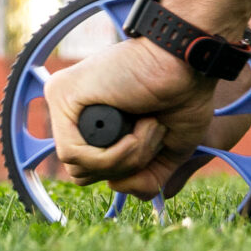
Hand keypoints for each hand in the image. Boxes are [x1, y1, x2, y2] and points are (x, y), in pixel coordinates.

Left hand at [43, 34, 214, 195]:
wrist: (189, 65)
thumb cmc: (183, 98)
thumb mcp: (166, 155)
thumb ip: (143, 181)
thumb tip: (114, 185)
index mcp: (95, 123)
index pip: (90, 171)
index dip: (126, 168)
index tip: (153, 138)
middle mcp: (75, 111)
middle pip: (82, 174)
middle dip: (126, 165)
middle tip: (153, 127)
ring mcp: (65, 101)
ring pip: (79, 168)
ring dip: (126, 157)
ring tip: (148, 122)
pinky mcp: (61, 93)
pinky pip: (74, 154)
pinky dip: (113, 153)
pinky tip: (136, 126)